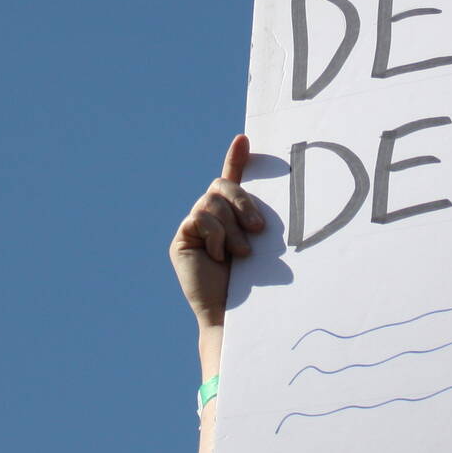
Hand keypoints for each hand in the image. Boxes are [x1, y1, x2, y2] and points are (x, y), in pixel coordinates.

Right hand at [170, 135, 264, 329]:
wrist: (235, 314)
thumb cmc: (255, 283)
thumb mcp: (261, 243)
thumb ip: (256, 220)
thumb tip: (269, 206)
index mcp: (231, 217)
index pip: (231, 180)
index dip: (235, 158)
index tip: (244, 138)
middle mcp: (210, 218)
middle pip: (221, 186)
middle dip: (242, 201)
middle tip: (258, 228)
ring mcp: (194, 227)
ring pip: (212, 202)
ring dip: (232, 228)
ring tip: (241, 255)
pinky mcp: (182, 239)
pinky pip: (200, 218)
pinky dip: (216, 236)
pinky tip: (219, 257)